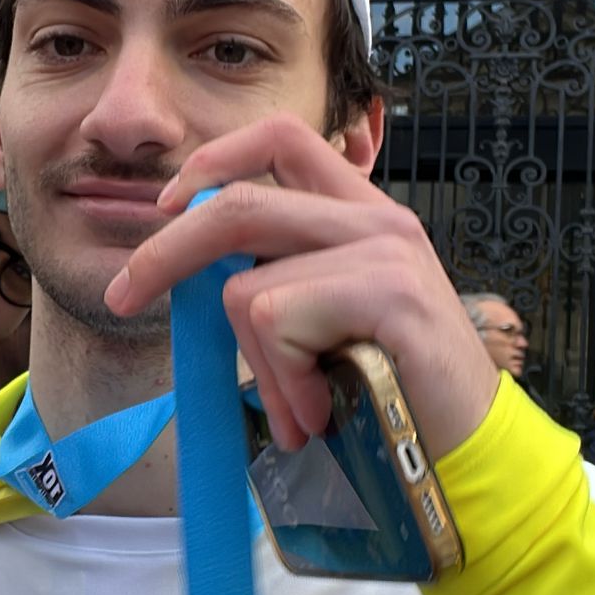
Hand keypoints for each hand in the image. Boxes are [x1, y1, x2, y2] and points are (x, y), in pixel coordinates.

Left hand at [105, 116, 500, 460]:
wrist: (470, 455)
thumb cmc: (391, 399)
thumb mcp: (322, 328)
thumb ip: (274, 286)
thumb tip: (187, 279)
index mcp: (359, 215)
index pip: (279, 138)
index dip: (212, 161)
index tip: (166, 208)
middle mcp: (377, 219)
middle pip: (238, 201)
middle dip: (164, 253)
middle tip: (125, 297)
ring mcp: (386, 251)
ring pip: (247, 285)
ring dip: (255, 367)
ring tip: (297, 411)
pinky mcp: (390, 292)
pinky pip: (278, 319)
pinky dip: (282, 382)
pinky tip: (319, 413)